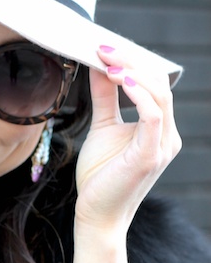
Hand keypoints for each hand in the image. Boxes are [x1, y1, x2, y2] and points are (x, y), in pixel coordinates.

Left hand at [74, 46, 181, 235]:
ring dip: (132, 73)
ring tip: (106, 61)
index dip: (133, 62)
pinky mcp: (151, 155)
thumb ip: (104, 97)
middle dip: (131, 62)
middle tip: (103, 48)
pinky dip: (137, 93)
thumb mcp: (102, 127)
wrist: (96, 215)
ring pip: (159, 95)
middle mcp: (167, 135)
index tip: (105, 48)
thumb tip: (99, 66)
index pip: (155, 85)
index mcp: (159, 129)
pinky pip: (153, 115)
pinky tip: (118, 80)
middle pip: (159, 84)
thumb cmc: (100, 177)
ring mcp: (162, 145)